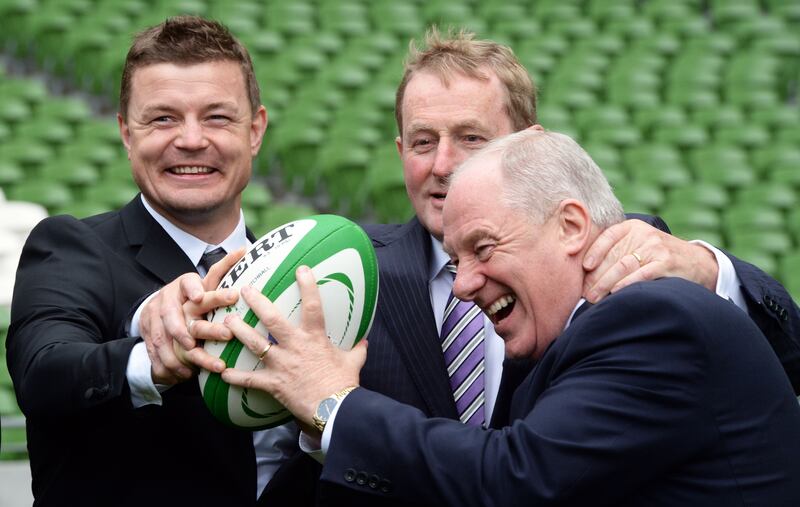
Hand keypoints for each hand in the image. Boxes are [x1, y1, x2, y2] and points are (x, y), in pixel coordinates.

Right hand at [142, 248, 244, 384]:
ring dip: (195, 355)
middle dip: (206, 327)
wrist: (152, 312)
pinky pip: (165, 356)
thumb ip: (222, 269)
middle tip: (228, 334)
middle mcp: (171, 303)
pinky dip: (180, 366)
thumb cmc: (190, 297)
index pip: (189, 283)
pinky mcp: (155, 340)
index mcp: (184, 287)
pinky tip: (195, 374)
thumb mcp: (203, 282)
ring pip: (174, 340)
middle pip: (182, 315)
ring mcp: (159, 322)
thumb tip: (246, 249)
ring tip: (217, 364)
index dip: (194, 289)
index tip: (200, 297)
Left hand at [221, 266, 365, 426]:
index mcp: (315, 338)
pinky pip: (250, 379)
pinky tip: (223, 372)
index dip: (307, 285)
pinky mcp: (273, 384)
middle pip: (272, 319)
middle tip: (245, 290)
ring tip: (227, 321)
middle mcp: (295, 346)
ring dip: (239, 331)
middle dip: (257, 302)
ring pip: (255, 344)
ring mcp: (282, 364)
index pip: (313, 306)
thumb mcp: (353, 363)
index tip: (301, 269)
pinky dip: (236, 377)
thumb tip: (365, 342)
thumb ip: (357, 350)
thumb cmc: (343, 384)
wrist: (334, 409)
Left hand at [582, 220, 718, 302]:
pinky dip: (627, 283)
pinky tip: (615, 292)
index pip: (608, 236)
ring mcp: (656, 248)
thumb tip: (586, 272)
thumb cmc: (658, 256)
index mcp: (633, 227)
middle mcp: (644, 234)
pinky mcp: (666, 263)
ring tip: (593, 297)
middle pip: (613, 256)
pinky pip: (642, 274)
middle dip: (596, 276)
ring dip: (605, 284)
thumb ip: (617, 250)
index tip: (584, 267)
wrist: (697, 262)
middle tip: (584, 292)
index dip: (594, 251)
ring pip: (624, 266)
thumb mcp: (639, 244)